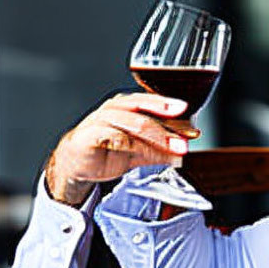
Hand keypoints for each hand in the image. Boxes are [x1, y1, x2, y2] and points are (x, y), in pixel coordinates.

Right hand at [46, 93, 189, 205]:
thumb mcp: (138, 149)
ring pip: (133, 123)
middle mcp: (116, 108)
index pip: (154, 105)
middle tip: (187, 137)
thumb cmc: (105, 148)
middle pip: (145, 111)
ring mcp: (102, 120)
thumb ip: (160, 147)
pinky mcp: (90, 135)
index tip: (194, 127)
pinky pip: (116, 138)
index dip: (175, 116)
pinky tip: (149, 153)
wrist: (74, 162)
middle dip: (169, 125)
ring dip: (158, 137)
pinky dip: (135, 146)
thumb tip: (185, 146)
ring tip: (176, 149)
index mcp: (128, 105)